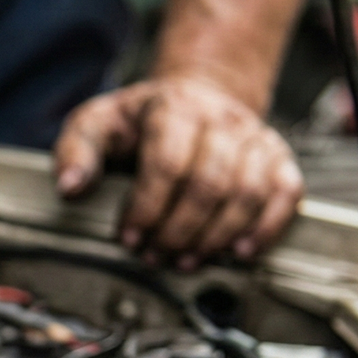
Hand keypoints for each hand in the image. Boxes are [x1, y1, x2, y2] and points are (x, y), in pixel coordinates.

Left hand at [54, 74, 303, 267]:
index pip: (167, 163)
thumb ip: (76, 152)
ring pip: (248, 192)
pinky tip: (239, 252)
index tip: (129, 237)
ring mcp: (254, 138)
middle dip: (178, 230)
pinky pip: (287, 193)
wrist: (194, 97)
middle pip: (209, 183)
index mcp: (174, 107)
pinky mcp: (277, 158)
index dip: (147, 208)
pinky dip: (266, 227)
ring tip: (186, 260)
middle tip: (155, 255)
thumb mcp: (96, 123)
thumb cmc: (140, 119)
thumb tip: (70, 186)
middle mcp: (222, 120)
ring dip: (215, 237)